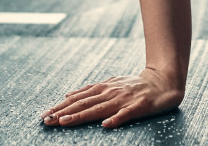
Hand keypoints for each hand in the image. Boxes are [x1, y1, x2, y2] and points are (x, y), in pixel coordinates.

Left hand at [41, 67, 183, 128]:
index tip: (45, 115)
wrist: (162, 82)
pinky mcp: (139, 106)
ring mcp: (124, 100)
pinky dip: (115, 119)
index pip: (77, 99)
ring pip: (99, 109)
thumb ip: (91, 90)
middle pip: (83, 104)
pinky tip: (105, 125)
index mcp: (103, 88)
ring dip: (81, 116)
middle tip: (46, 120)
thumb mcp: (110, 84)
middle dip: (63, 113)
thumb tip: (68, 95)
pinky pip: (126, 114)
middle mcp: (110, 93)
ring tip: (65, 122)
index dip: (60, 107)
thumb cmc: (134, 86)